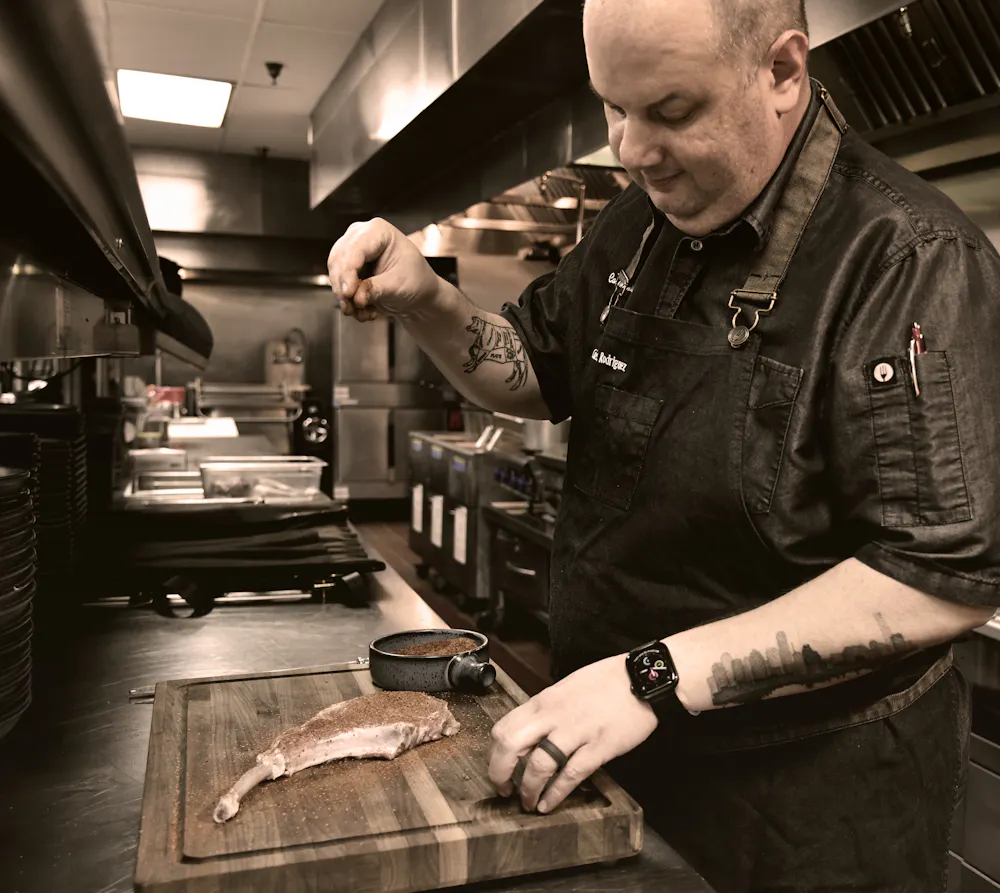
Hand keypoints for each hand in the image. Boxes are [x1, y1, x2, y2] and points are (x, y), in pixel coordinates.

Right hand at [327, 218, 443, 321]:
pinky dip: (348, 301)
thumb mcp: (399, 285)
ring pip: (335, 274)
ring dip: (345, 297)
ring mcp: (352, 252)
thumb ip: (376, 289)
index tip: (348, 293)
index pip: (355, 249)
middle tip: (352, 308)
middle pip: (339, 260)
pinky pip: (338, 284)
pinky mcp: (349, 269)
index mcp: (378, 231)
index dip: (348, 272)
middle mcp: (361, 236)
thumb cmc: (416, 281)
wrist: (418, 293)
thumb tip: (356, 297)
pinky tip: (363, 310)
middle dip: (344, 287)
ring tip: (362, 312)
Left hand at [487, 654, 657, 813]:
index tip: (497, 768)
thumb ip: (547, 709)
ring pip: (538, 765)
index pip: (503, 727)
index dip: (494, 753)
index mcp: (544, 701)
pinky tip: (549, 804)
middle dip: (499, 773)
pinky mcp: (599, 746)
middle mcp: (553, 715)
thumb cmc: (606, 680)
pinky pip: (571, 774)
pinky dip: (556, 794)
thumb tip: (532, 730)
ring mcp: (576, 731)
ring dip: (528, 790)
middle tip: (503, 790)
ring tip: (528, 803)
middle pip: (510, 745)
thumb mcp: (566, 687)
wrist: (642, 677)